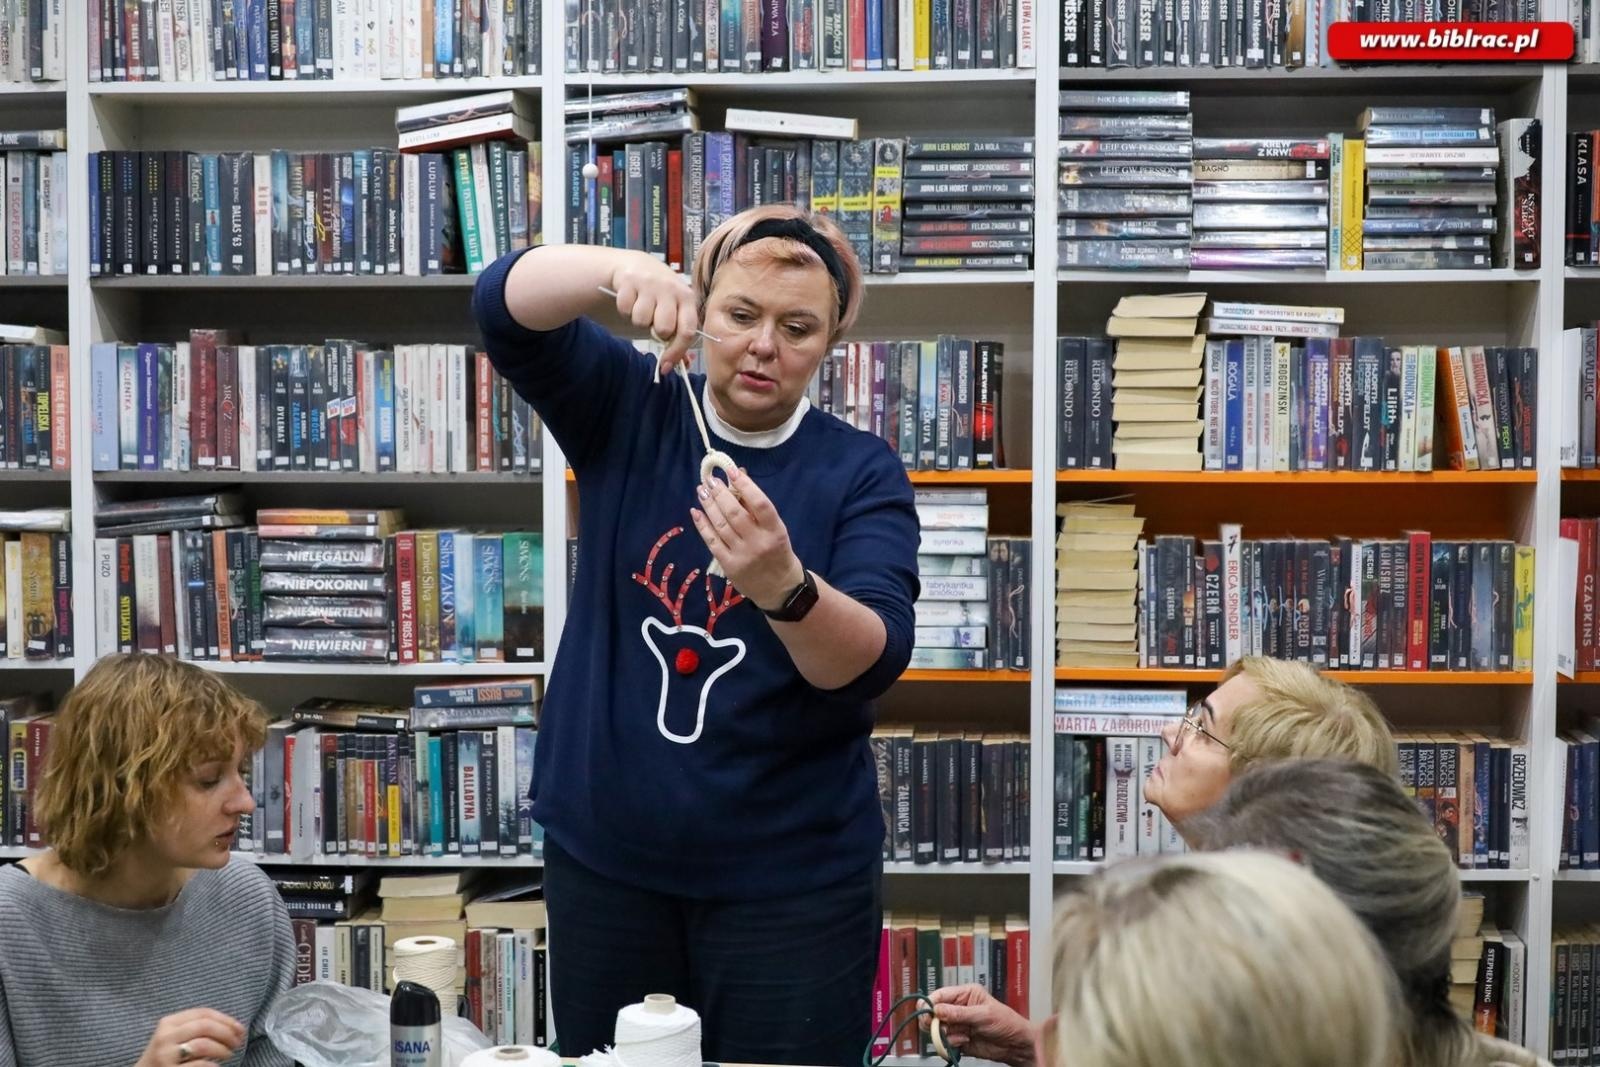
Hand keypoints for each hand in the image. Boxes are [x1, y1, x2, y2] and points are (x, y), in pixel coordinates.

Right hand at [134, 1009, 245, 1066]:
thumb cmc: (165, 1055)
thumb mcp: (175, 1035)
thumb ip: (196, 1026)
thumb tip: (235, 1027)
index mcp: (168, 1022)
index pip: (203, 1013)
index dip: (226, 1019)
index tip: (240, 1029)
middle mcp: (165, 1037)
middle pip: (205, 1026)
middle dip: (227, 1033)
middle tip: (237, 1042)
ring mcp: (165, 1055)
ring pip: (203, 1045)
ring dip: (222, 1049)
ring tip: (228, 1054)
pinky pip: (199, 1065)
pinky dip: (213, 1065)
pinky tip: (216, 1066)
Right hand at [606, 252, 699, 379]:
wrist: (638, 266)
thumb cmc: (660, 295)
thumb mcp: (674, 310)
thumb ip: (679, 336)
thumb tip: (684, 364)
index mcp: (687, 297)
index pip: (687, 331)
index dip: (676, 352)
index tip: (666, 366)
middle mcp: (671, 288)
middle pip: (664, 328)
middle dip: (656, 331)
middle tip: (654, 321)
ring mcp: (650, 282)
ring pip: (641, 320)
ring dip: (639, 319)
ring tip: (642, 306)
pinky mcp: (629, 280)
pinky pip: (625, 309)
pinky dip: (625, 309)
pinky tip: (632, 299)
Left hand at [690, 467, 803, 611]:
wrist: (780, 588)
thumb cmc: (777, 552)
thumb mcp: (774, 529)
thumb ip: (756, 506)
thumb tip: (738, 475)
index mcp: (775, 530)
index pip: (760, 504)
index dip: (745, 485)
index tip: (731, 471)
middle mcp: (759, 542)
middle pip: (735, 513)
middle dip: (720, 494)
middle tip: (710, 480)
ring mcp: (742, 555)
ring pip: (721, 525)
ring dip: (709, 505)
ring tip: (701, 491)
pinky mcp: (729, 565)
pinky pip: (712, 541)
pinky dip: (702, 525)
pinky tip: (696, 512)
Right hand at [924, 984, 1036, 1066]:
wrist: (1016, 1045)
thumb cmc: (1006, 1022)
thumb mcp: (983, 1015)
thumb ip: (959, 1013)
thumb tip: (937, 1009)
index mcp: (964, 994)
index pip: (940, 995)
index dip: (930, 1003)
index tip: (926, 1012)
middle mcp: (957, 1009)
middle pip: (933, 1012)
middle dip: (933, 1020)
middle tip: (937, 1026)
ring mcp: (957, 1025)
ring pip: (937, 1028)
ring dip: (944, 1034)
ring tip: (960, 1036)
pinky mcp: (958, 1040)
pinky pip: (945, 1042)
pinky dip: (950, 1044)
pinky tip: (965, 1041)